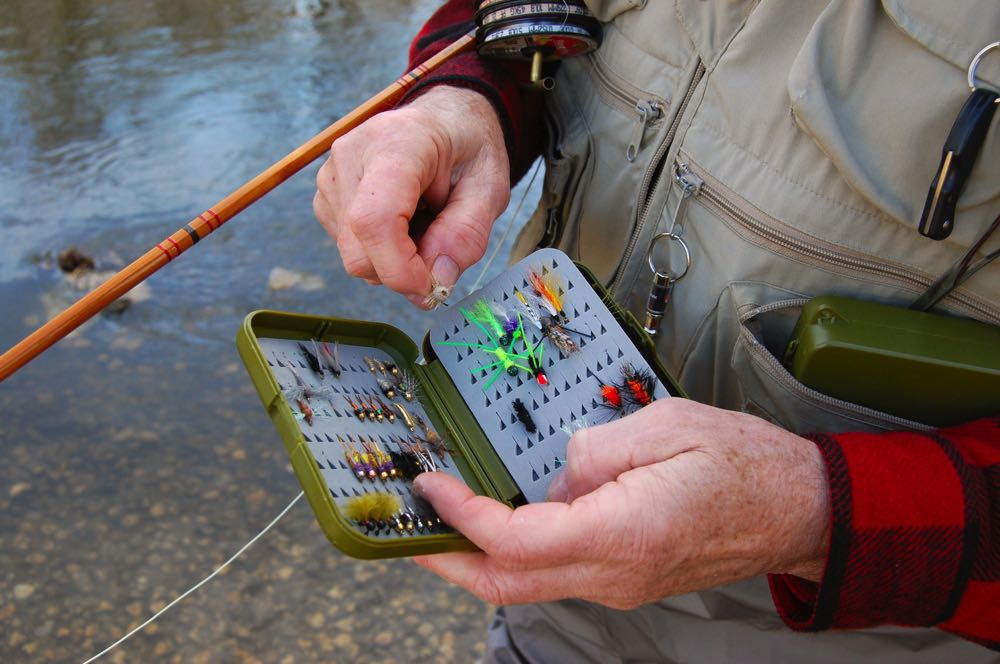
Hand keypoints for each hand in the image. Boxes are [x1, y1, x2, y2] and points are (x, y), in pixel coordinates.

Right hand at [313, 86, 509, 307]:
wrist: (444, 119)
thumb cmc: (467, 149)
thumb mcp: (488, 189)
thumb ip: (466, 235)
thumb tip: (436, 280)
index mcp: (396, 143)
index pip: (375, 220)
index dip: (400, 269)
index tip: (432, 289)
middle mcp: (351, 156)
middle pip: (359, 250)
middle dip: (403, 272)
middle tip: (441, 254)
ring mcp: (331, 177)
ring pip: (354, 256)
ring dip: (394, 260)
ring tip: (424, 224)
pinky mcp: (326, 196)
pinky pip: (350, 247)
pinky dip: (381, 251)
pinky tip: (404, 222)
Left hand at [412, 398, 830, 608]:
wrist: (797, 509)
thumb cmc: (745, 462)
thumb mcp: (668, 424)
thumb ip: (597, 447)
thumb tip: (558, 470)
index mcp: (625, 531)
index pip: (518, 539)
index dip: (462, 516)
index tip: (431, 487)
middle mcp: (617, 571)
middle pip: (510, 584)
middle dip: (450, 561)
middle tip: (412, 529)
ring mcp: (621, 583)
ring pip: (529, 585)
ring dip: (480, 557)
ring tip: (448, 518)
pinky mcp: (625, 579)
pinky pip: (557, 574)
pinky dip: (518, 553)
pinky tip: (506, 520)